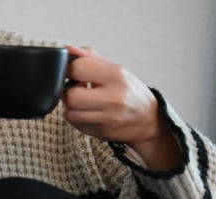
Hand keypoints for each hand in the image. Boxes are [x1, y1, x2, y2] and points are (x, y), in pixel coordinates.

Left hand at [62, 46, 182, 171]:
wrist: (147, 118)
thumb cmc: (128, 90)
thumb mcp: (114, 69)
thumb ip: (90, 58)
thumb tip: (68, 49)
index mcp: (115, 75)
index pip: (78, 68)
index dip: (69, 70)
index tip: (73, 72)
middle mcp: (113, 97)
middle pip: (70, 96)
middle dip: (68, 92)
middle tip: (77, 89)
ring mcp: (108, 117)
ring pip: (70, 113)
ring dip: (72, 107)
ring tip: (83, 102)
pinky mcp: (103, 131)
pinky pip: (76, 124)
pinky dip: (77, 118)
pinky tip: (88, 112)